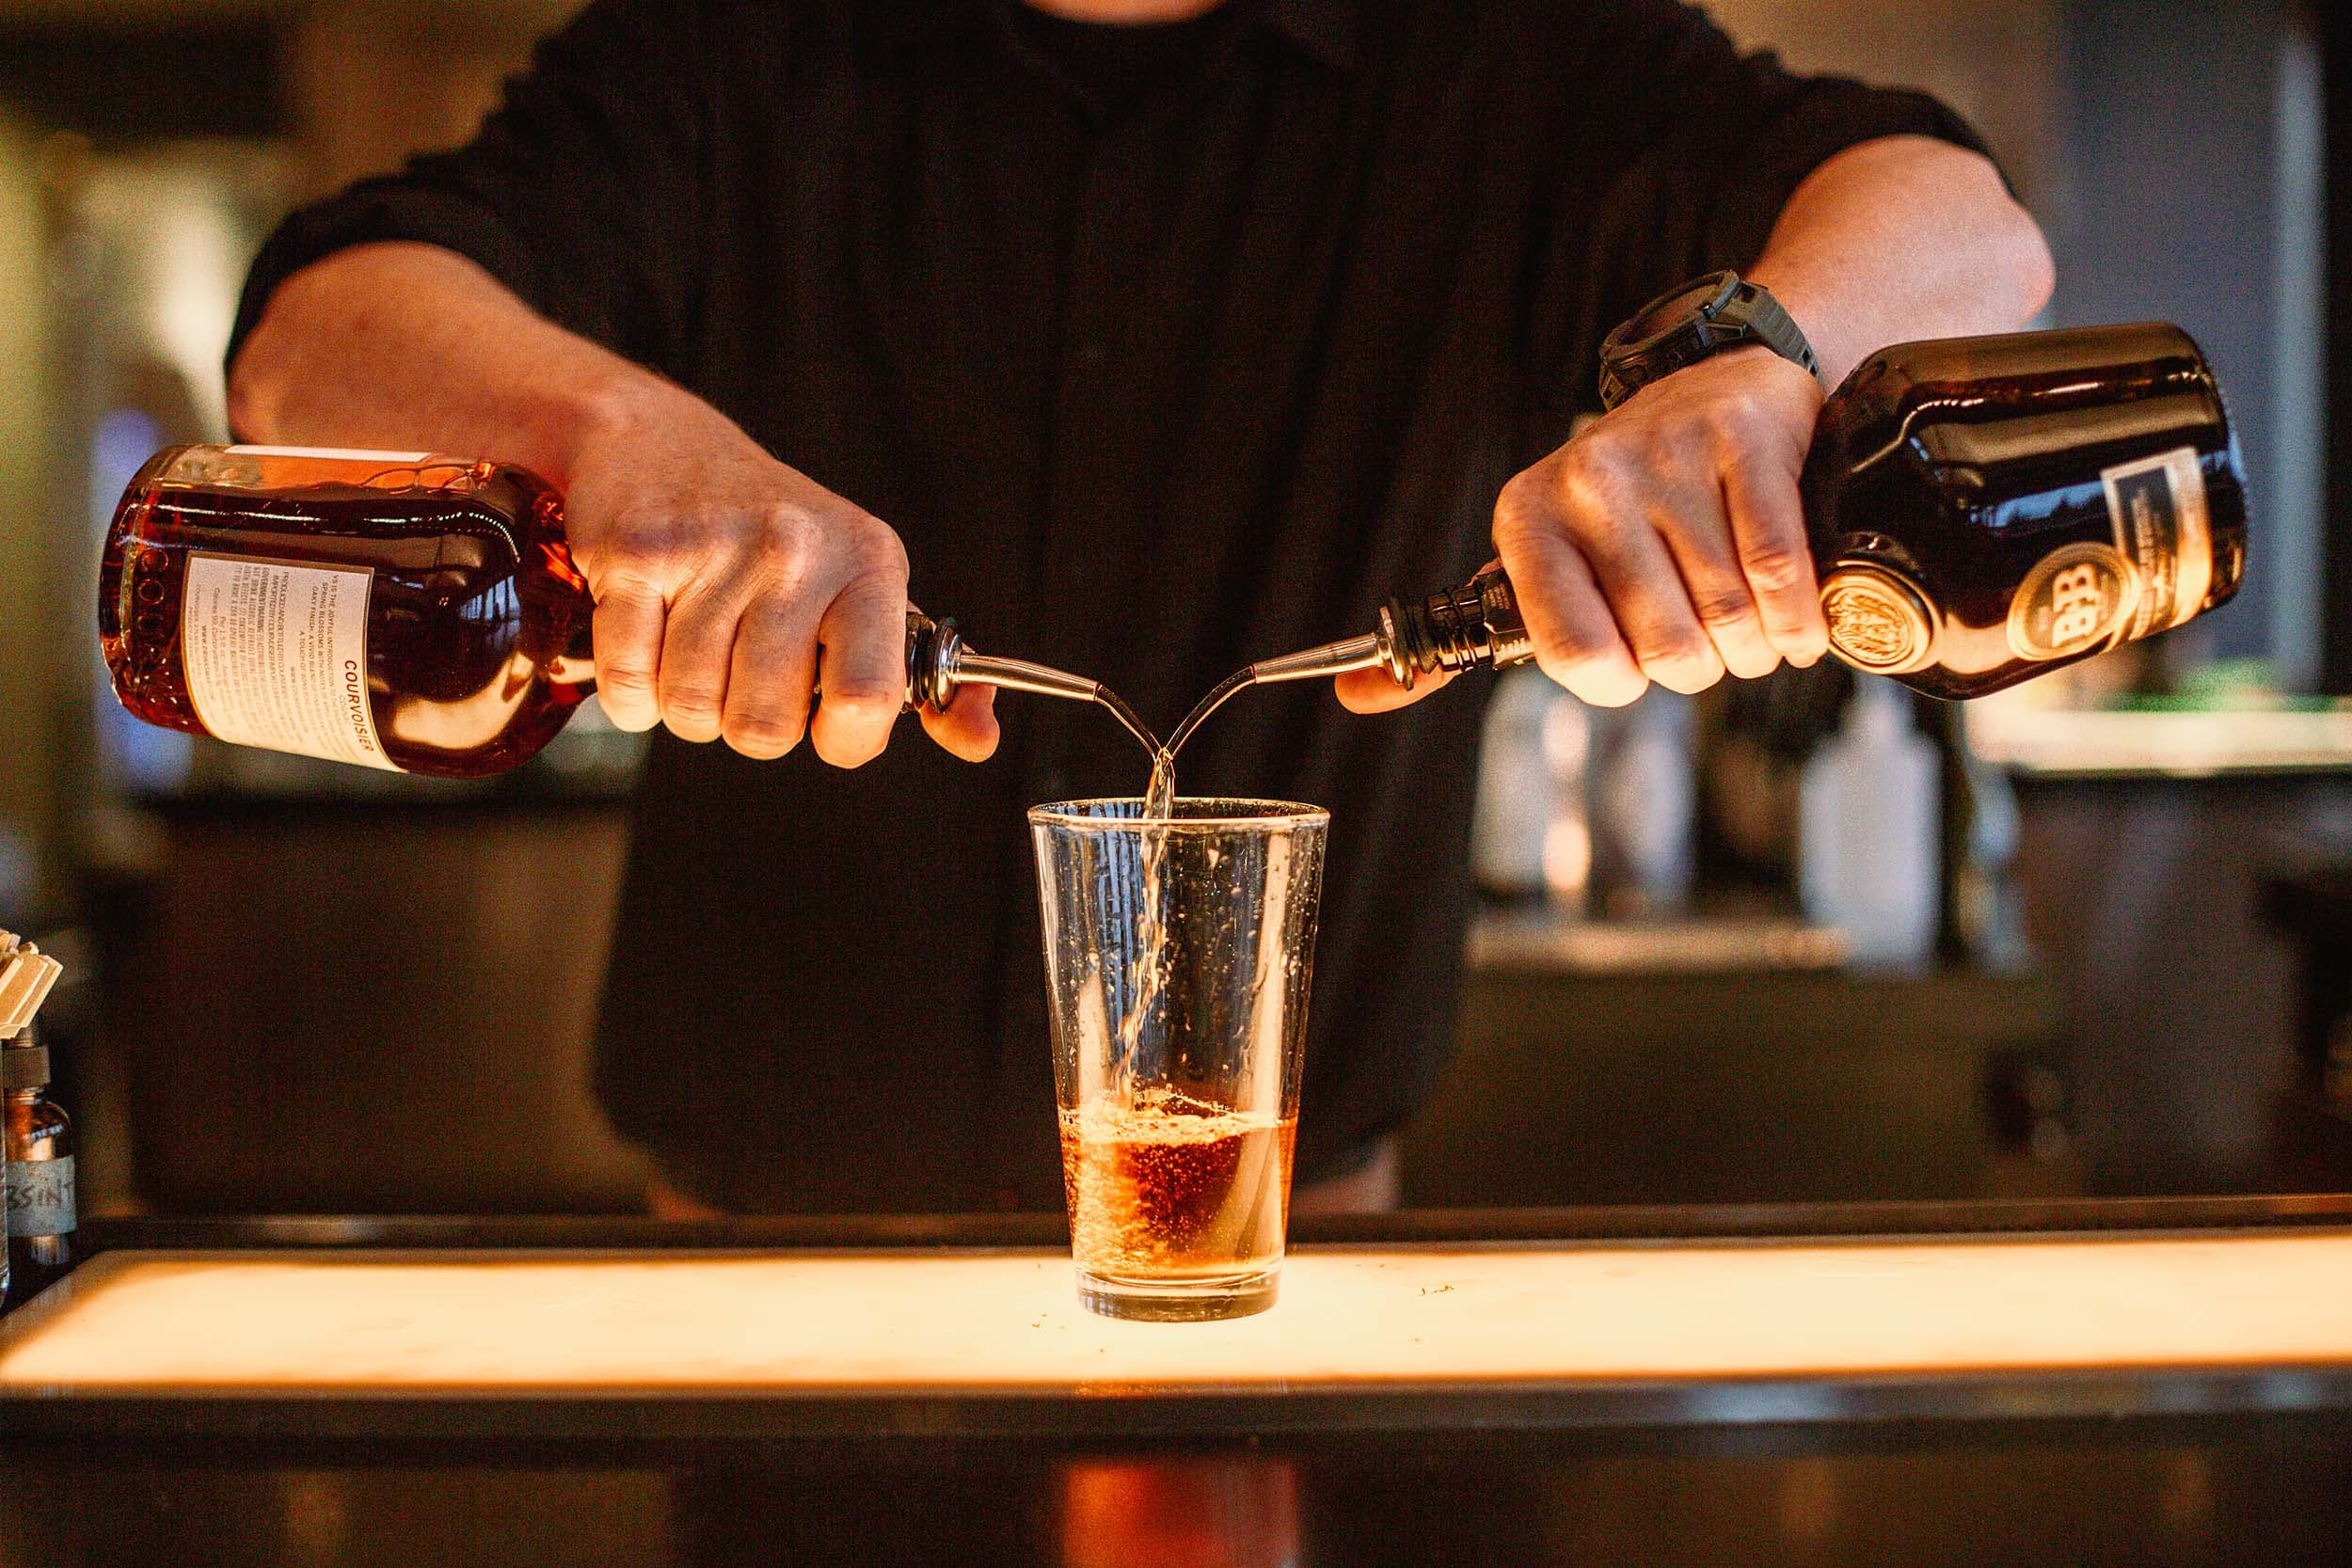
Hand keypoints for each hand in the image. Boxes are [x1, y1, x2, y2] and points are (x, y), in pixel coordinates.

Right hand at [559, 380, 996, 761]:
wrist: (661, 443)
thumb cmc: (777, 543)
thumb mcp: (864, 590)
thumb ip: (921, 677)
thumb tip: (978, 741)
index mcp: (869, 564)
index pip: (868, 699)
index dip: (845, 739)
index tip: (828, 722)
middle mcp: (797, 550)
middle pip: (764, 725)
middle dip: (748, 722)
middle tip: (745, 671)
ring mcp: (713, 548)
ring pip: (690, 709)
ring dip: (686, 704)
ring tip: (697, 645)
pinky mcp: (636, 554)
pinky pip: (627, 684)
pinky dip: (631, 692)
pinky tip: (648, 642)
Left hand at [1338, 346, 1829, 712]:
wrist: (1713, 386)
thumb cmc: (1624, 503)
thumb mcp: (1531, 563)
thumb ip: (1450, 643)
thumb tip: (1356, 696)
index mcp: (1525, 521)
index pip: (1578, 659)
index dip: (1623, 682)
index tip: (1635, 665)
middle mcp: (1588, 482)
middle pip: (1666, 648)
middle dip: (1701, 667)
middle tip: (1705, 637)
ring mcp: (1668, 457)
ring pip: (1728, 617)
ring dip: (1754, 646)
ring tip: (1748, 621)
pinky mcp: (1743, 442)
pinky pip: (1779, 573)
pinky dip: (1799, 616)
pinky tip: (1794, 614)